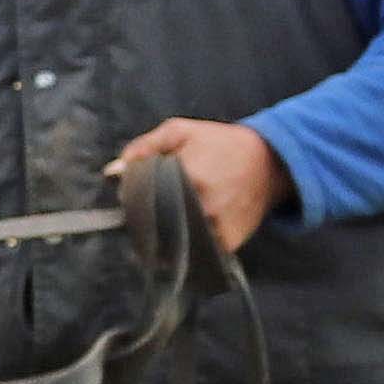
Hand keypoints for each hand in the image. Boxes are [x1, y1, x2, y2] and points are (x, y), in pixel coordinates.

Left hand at [113, 116, 285, 251]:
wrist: (270, 162)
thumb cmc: (221, 143)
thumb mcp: (180, 131)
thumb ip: (144, 147)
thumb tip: (113, 171)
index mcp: (188, 175)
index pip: (140, 197)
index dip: (131, 198)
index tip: (131, 196)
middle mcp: (202, 205)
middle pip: (153, 223)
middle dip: (142, 220)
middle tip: (144, 213)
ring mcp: (215, 227)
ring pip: (172, 242)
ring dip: (161, 238)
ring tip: (164, 224)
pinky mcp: (227, 243)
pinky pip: (194, 252)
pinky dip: (184, 248)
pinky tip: (183, 235)